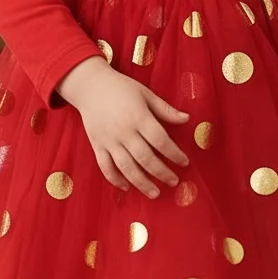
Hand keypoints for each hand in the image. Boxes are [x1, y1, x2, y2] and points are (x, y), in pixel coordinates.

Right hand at [57, 58, 189, 198]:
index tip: (185, 163)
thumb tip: (187, 119)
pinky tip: (127, 187)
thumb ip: (165, 109)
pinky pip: (106, 167)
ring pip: (127, 167)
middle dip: (162, 172)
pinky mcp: (97, 145)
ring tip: (155, 193)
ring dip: (142, 183)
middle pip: (145, 158)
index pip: (160, 140)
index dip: (174, 154)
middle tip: (174, 181)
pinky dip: (116, 179)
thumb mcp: (145, 94)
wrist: (90, 86)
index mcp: (138, 116)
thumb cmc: (121, 88)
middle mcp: (124, 131)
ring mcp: (109, 140)